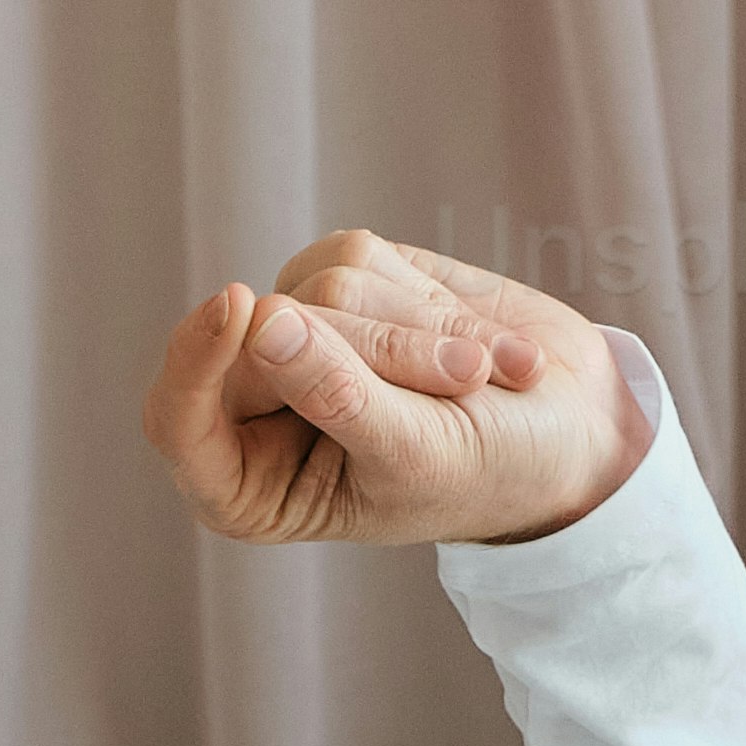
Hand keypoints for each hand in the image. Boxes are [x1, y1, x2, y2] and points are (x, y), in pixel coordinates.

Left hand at [142, 230, 644, 551]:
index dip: (197, 359)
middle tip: (469, 377)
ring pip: (321, 291)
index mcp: (247, 487)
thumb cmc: (491, 472)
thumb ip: (336, 396)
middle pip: (261, 339)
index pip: (177, 416)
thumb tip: (256, 321)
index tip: (239, 305)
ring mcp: (295, 337)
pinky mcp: (339, 282)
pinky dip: (431, 299)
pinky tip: (479, 342)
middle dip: (373, 351)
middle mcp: (255, 407)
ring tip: (485, 372)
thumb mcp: (416, 452)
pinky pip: (359, 257)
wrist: (569, 432)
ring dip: (419, 328)